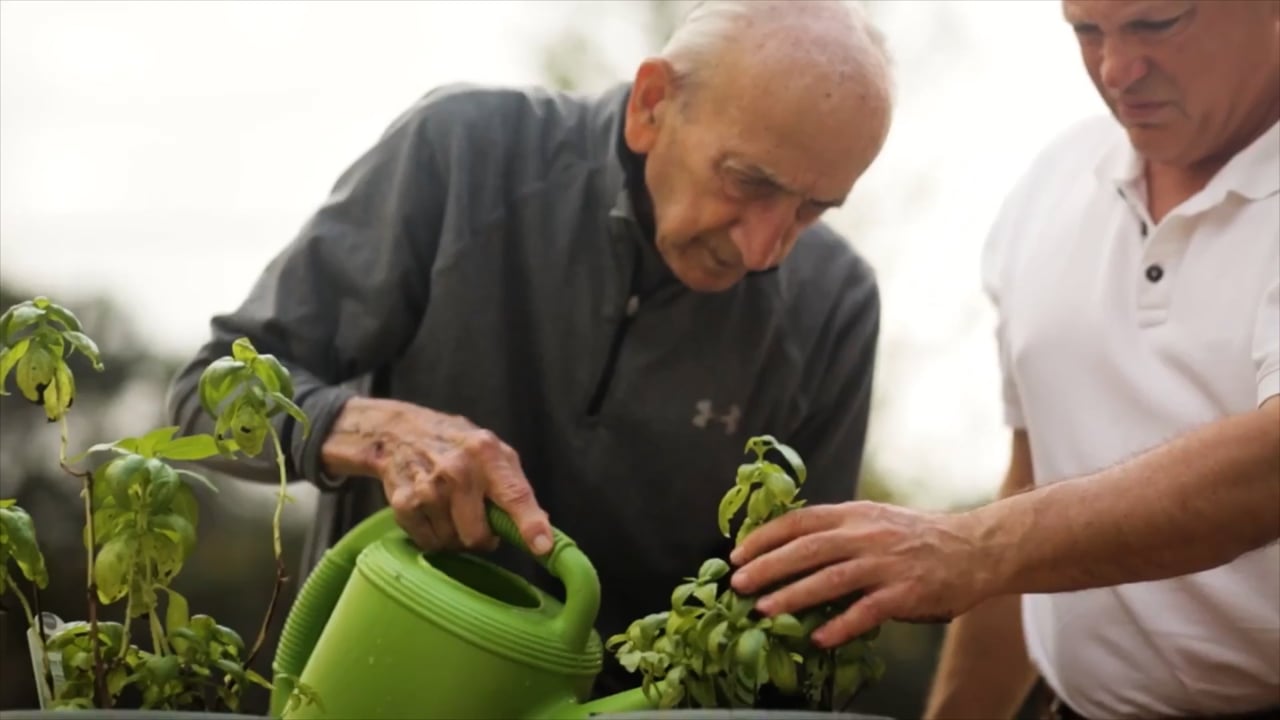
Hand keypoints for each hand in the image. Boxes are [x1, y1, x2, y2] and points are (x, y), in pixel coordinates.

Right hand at [322, 397, 552, 555]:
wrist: (399, 432)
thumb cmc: (456, 445)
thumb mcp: (493, 451)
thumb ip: (516, 486)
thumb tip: (541, 526)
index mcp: (487, 453)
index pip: (514, 494)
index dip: (530, 524)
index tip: (542, 547)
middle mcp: (457, 470)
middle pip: (478, 535)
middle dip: (482, 537)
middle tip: (477, 520)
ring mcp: (428, 488)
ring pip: (452, 543)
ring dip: (455, 536)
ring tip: (450, 510)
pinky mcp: (403, 504)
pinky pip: (428, 543)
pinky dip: (433, 536)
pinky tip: (431, 512)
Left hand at [727, 501, 992, 647]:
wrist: (975, 547)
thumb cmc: (919, 537)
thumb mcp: (875, 519)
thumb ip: (839, 530)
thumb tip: (790, 547)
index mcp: (855, 514)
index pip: (801, 521)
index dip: (766, 537)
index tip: (739, 553)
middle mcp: (867, 534)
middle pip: (808, 549)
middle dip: (768, 566)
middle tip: (739, 584)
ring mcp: (886, 563)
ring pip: (831, 578)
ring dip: (793, 595)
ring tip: (764, 610)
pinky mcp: (906, 592)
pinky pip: (867, 610)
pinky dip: (841, 624)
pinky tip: (819, 637)